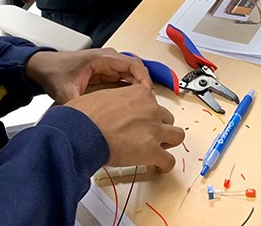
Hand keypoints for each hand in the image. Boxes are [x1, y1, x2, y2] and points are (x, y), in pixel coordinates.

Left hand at [25, 48, 152, 103]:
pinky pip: (123, 81)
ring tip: (141, 108)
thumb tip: (87, 122)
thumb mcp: (65, 92)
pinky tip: (130, 106)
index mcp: (104, 58)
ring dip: (138, 90)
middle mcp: (109, 59)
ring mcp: (108, 66)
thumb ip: (78, 106)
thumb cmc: (54, 71)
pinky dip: (129, 91)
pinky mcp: (105, 73)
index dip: (144, 79)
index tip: (148, 95)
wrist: (43, 67)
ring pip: (131, 76)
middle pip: (136, 70)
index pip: (133, 64)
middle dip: (144, 87)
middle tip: (147, 106)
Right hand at [66, 84, 184, 171]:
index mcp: (139, 93)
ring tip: (160, 149)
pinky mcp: (152, 151)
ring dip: (169, 143)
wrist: (82, 130)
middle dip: (160, 126)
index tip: (140, 120)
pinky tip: (159, 167)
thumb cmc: (85, 115)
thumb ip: (110, 101)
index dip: (146, 113)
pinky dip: (165, 165)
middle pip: (167, 117)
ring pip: (177, 136)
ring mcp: (154, 129)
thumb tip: (101, 109)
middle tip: (149, 135)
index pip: (152, 101)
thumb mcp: (100, 96)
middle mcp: (151, 109)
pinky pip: (169, 160)